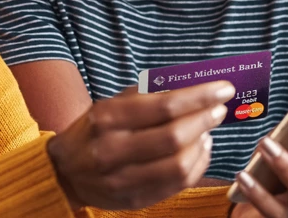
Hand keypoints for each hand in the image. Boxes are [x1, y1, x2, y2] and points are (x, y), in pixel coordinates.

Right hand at [47, 80, 234, 210]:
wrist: (65, 171)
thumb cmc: (95, 130)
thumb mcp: (111, 104)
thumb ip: (146, 95)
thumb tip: (191, 87)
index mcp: (107, 117)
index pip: (164, 106)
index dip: (199, 97)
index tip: (223, 89)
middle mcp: (112, 149)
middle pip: (174, 137)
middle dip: (204, 119)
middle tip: (219, 109)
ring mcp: (122, 179)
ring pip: (178, 165)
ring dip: (202, 144)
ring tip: (208, 130)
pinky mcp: (134, 200)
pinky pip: (177, 185)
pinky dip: (197, 165)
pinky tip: (199, 150)